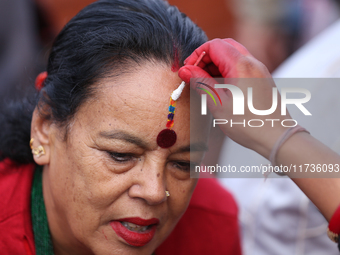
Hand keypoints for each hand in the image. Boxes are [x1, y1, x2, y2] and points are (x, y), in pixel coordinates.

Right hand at [178, 38, 289, 158]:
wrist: (276, 137)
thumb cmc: (248, 123)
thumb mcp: (218, 103)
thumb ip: (201, 82)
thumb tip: (185, 70)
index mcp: (241, 65)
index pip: (214, 45)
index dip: (197, 54)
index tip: (188, 69)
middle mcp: (253, 63)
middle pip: (224, 46)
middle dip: (206, 57)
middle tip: (196, 74)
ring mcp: (259, 70)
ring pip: (233, 55)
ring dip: (216, 64)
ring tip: (206, 83)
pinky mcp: (262, 79)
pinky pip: (242, 66)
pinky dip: (227, 70)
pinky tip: (221, 87)